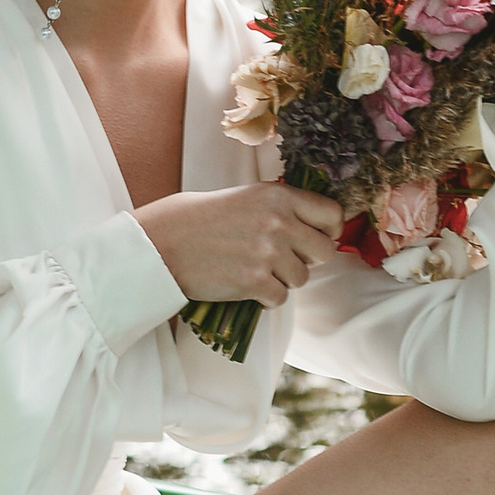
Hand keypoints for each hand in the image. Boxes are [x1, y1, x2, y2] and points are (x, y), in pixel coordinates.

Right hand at [134, 183, 344, 309]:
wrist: (163, 242)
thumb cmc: (199, 219)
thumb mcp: (245, 197)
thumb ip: (280, 209)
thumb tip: (313, 229)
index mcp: (278, 195)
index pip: (331, 214)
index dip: (329, 230)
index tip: (319, 238)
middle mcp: (278, 222)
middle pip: (324, 251)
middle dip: (307, 259)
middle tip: (282, 259)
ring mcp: (267, 253)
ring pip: (301, 278)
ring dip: (283, 280)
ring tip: (255, 270)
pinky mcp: (254, 281)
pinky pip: (280, 298)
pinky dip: (265, 297)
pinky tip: (245, 285)